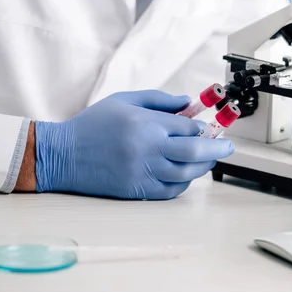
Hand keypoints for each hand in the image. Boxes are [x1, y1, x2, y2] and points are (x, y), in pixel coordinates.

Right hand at [34, 90, 233, 199]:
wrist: (63, 155)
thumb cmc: (94, 124)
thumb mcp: (125, 100)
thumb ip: (160, 100)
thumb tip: (188, 102)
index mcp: (146, 124)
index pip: (187, 127)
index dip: (202, 127)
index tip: (209, 127)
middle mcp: (148, 149)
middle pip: (194, 151)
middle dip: (217, 148)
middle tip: (229, 146)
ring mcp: (143, 172)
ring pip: (186, 173)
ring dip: (204, 166)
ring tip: (210, 159)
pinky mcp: (137, 190)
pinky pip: (171, 190)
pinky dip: (184, 182)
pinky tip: (187, 174)